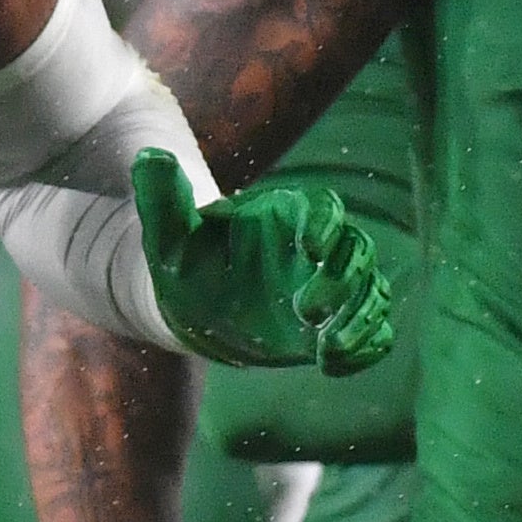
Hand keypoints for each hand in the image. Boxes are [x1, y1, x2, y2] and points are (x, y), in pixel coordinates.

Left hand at [133, 151, 393, 373]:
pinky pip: (372, 330)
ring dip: (360, 317)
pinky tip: (335, 363)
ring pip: (370, 289)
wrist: (194, 307)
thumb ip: (163, 198)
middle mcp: (315, 248)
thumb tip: (150, 157)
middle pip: (355, 250)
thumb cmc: (184, 263)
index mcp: (284, 216)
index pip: (323, 208)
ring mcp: (329, 286)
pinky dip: (367, 345)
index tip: (311, 249)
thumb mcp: (168, 234)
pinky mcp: (334, 323)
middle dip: (343, 280)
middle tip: (307, 312)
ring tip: (328, 348)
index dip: (325, 225)